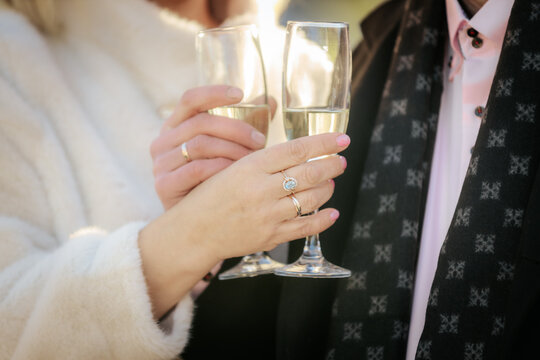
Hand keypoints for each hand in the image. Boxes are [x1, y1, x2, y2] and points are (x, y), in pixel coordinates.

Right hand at [139, 132, 349, 316]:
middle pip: (308, 174)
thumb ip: (262, 161)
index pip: (296, 150)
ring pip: (310, 199)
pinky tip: (332, 213)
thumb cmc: (209, 196)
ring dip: (327, 189)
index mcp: (251, 167)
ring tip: (331, 182)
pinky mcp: (270, 236)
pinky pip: (304, 228)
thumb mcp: (231, 168)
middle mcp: (261, 189)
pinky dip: (323, 220)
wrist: (193, 232)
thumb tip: (297, 153)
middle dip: (331, 165)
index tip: (341, 139)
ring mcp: (268, 215)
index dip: (323, 143)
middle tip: (341, 160)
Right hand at [150, 85, 272, 209]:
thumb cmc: (213, 180)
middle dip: (235, 129)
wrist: (194, 222)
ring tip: (253, 161)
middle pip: (200, 122)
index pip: (190, 100)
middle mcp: (163, 141)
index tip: (240, 94)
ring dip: (231, 150)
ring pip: (200, 144)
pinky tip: (237, 175)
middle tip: (261, 141)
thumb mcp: (228, 148)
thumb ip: (243, 124)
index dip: (214, 93)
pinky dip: (220, 169)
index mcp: (175, 126)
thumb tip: (269, 101)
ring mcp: (160, 163)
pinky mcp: (163, 184)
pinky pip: (196, 169)